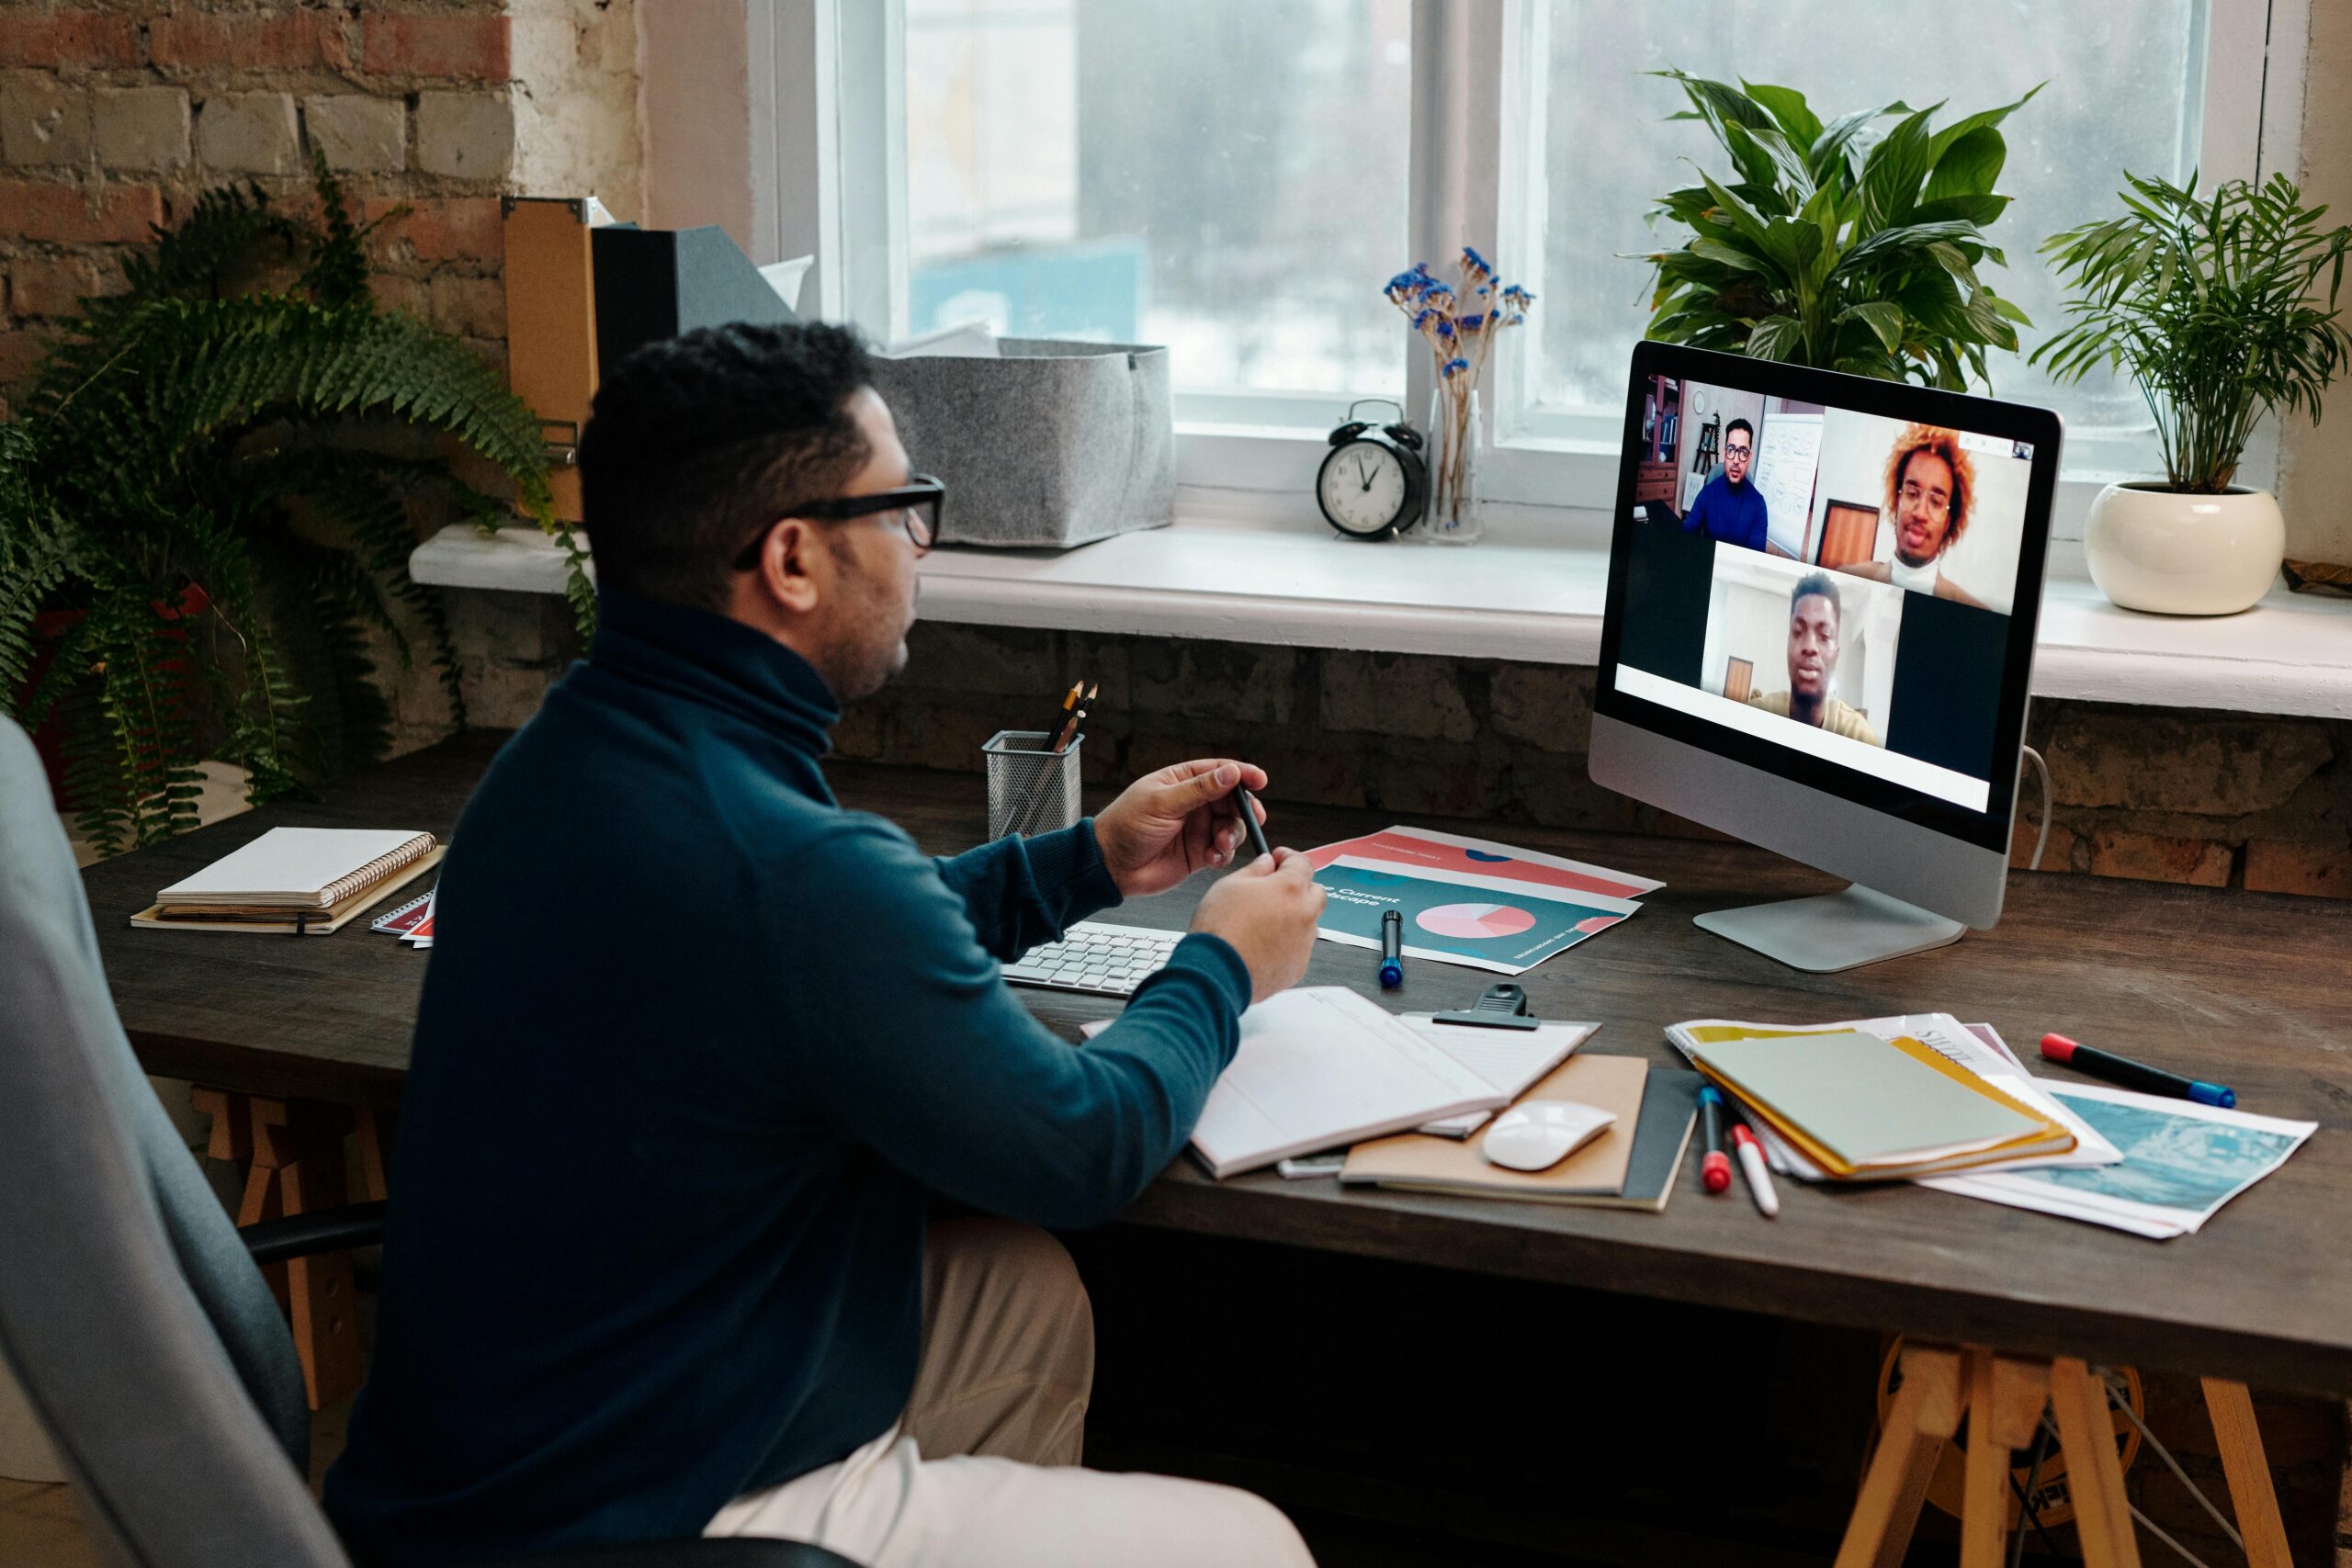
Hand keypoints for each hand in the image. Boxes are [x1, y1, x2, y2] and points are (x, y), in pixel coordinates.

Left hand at [1093, 759, 1267, 898]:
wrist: (1110, 865)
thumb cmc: (1127, 825)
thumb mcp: (1162, 803)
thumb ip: (1199, 789)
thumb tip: (1231, 772)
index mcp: (1182, 781)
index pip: (1219, 771)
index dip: (1242, 774)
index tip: (1260, 780)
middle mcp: (1194, 803)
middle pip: (1233, 800)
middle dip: (1244, 810)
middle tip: (1251, 818)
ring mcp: (1198, 828)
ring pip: (1232, 826)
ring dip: (1233, 834)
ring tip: (1220, 844)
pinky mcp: (1199, 852)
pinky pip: (1223, 850)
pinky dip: (1223, 853)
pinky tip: (1212, 857)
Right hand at [1190, 848, 1324, 1003]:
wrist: (1217, 973)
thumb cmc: (1220, 930)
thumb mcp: (1229, 885)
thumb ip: (1254, 870)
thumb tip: (1265, 864)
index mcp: (1289, 888)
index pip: (1302, 863)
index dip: (1289, 858)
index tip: (1279, 860)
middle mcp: (1304, 914)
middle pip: (1315, 892)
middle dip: (1298, 888)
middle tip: (1275, 890)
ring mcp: (1304, 943)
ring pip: (1308, 923)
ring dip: (1294, 917)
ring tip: (1264, 923)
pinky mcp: (1298, 967)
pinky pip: (1299, 949)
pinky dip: (1287, 944)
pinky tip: (1263, 945)